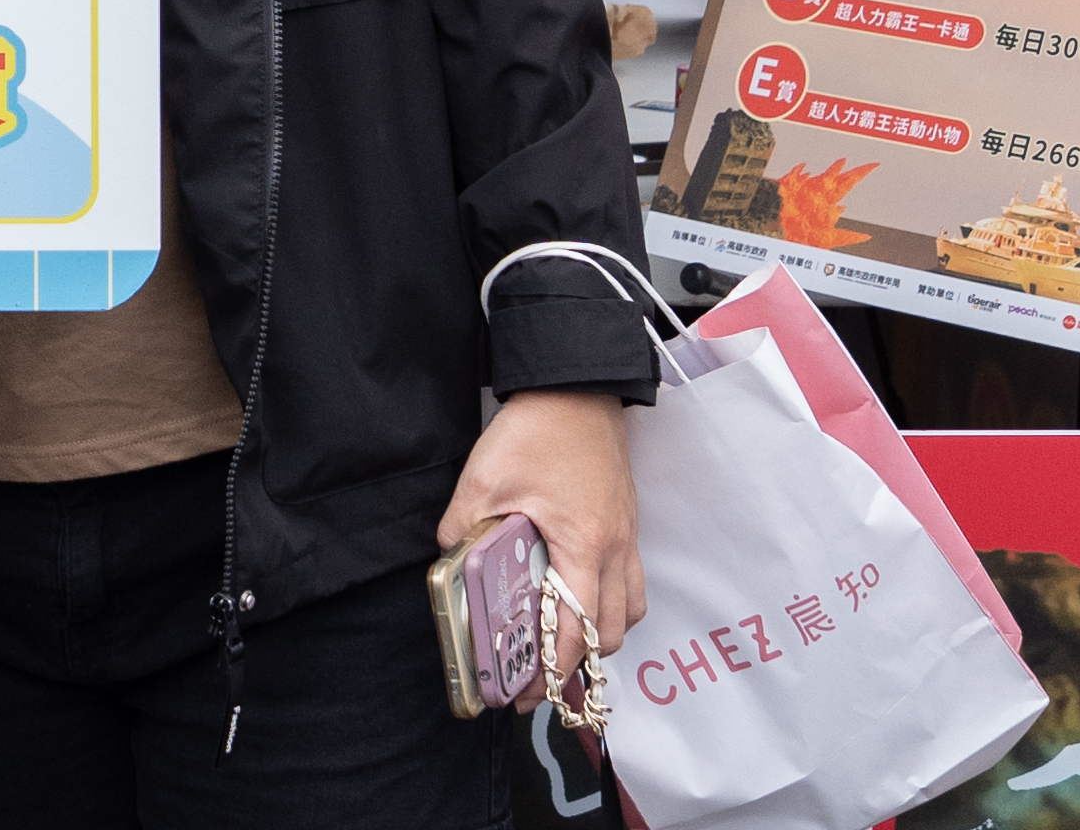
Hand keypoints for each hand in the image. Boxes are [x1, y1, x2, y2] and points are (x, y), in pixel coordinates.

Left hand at [439, 389, 641, 710]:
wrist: (577, 388)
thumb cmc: (536, 431)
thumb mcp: (483, 478)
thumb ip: (462, 526)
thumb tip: (449, 560)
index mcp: (583, 544)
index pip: (576, 627)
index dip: (552, 668)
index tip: (526, 692)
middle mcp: (615, 548)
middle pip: (611, 631)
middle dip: (579, 662)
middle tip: (538, 673)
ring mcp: (626, 536)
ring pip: (629, 610)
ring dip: (599, 634)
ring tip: (562, 642)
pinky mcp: (626, 523)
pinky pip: (630, 582)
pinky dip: (609, 603)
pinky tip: (579, 598)